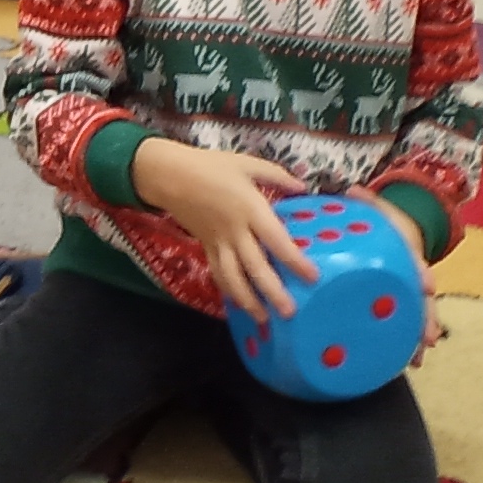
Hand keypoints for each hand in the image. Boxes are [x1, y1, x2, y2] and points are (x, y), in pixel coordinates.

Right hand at [131, 139, 310, 321]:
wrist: (169, 175)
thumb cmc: (211, 166)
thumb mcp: (248, 164)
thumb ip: (278, 176)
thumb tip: (303, 188)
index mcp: (250, 208)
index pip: (276, 240)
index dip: (294, 260)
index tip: (312, 277)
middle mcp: (235, 231)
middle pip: (254, 267)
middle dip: (272, 291)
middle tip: (289, 312)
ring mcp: (217, 242)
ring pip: (233, 278)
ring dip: (248, 300)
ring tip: (264, 319)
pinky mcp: (205, 247)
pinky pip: (218, 273)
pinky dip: (228, 290)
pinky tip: (239, 304)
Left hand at [345, 189, 441, 347]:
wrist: (401, 233)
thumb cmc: (386, 224)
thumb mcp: (378, 209)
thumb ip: (367, 202)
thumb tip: (352, 190)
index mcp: (409, 251)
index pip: (418, 263)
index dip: (422, 274)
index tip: (428, 286)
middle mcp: (413, 276)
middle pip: (424, 299)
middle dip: (427, 319)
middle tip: (427, 339)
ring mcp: (409, 293)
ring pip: (416, 317)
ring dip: (416, 338)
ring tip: (415, 360)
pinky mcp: (400, 305)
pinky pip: (401, 325)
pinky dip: (402, 343)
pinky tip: (401, 362)